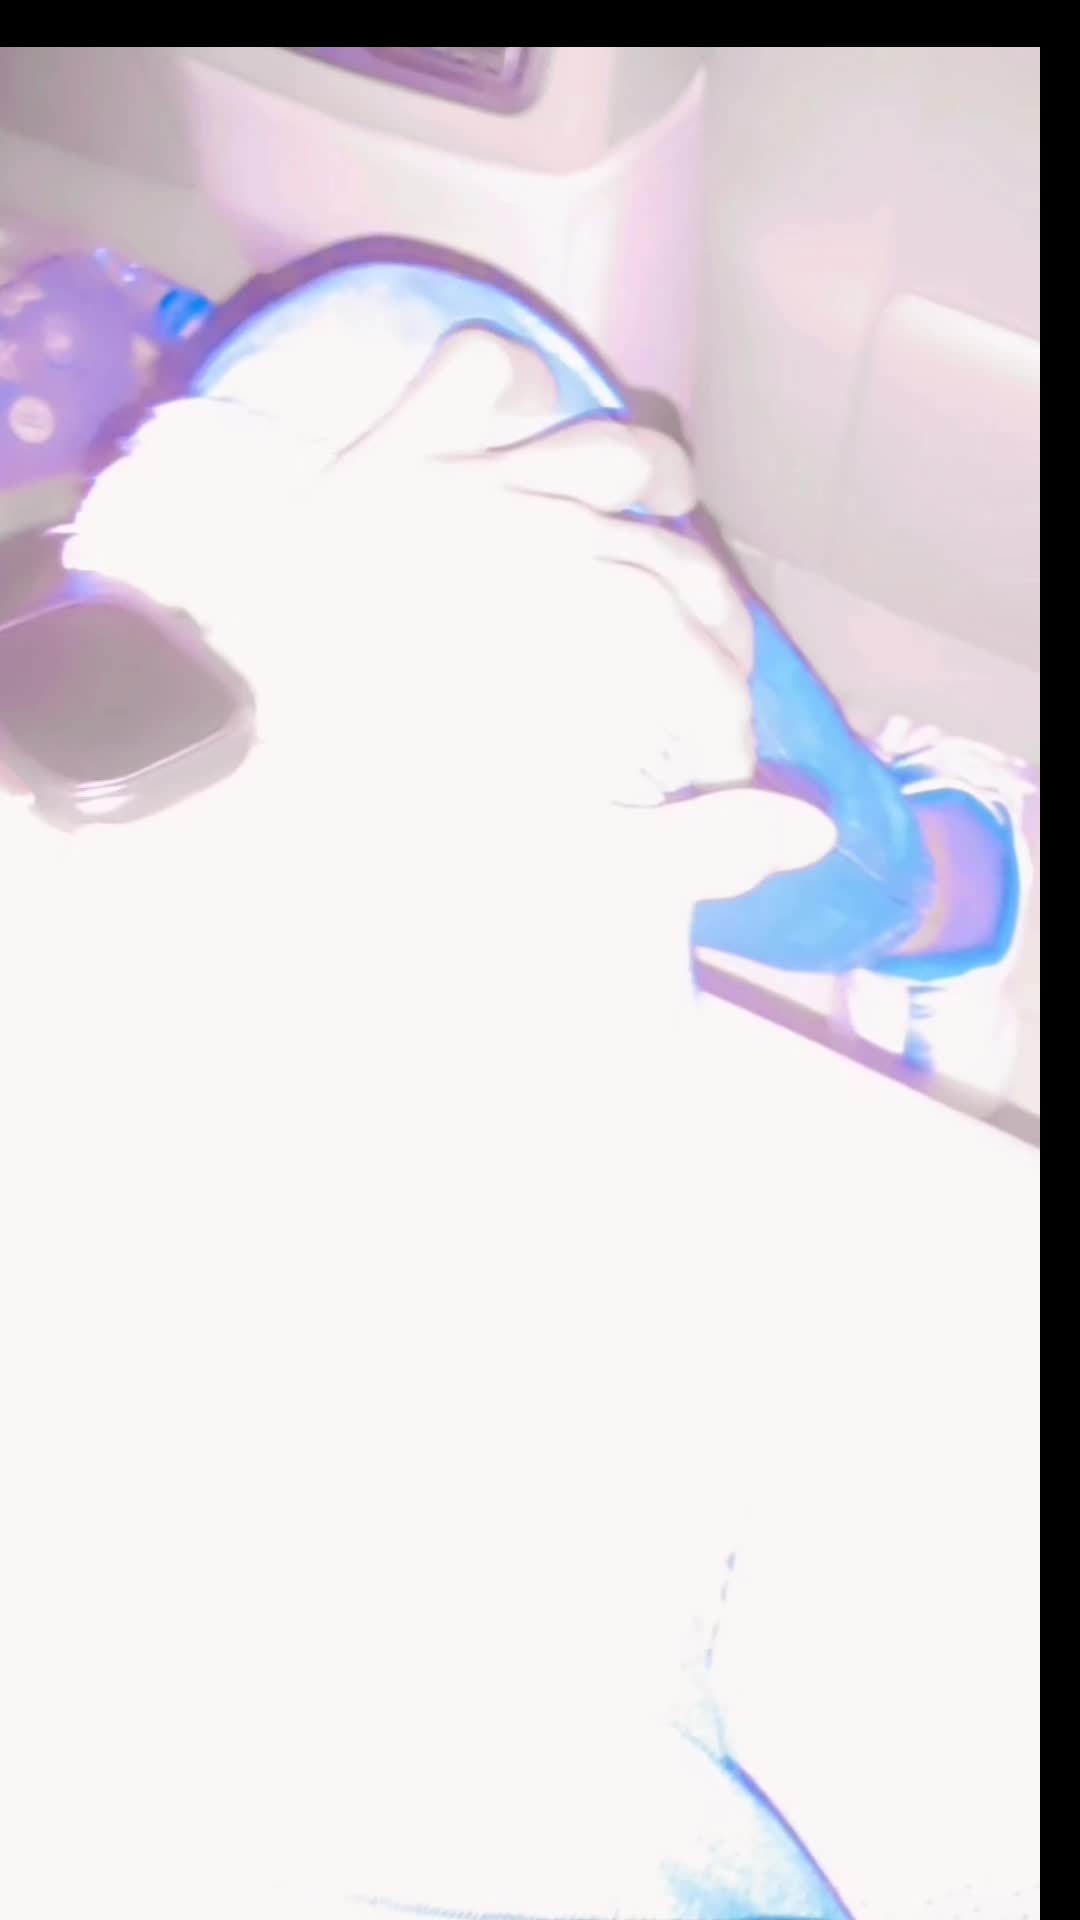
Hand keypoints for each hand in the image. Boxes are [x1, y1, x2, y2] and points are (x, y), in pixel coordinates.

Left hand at [62, 322, 835, 897]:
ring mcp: (469, 482)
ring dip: (654, 494)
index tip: (717, 769)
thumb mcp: (531, 853)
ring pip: (609, 446)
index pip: (704, 661)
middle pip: (675, 558)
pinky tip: (526, 432)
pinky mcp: (388, 456)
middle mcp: (550, 534)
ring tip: (656, 530)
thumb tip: (804, 827)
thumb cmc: (364, 813)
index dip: (729, 720)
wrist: (213, 755)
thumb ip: (676, 846)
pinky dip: (515, 388)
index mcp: (583, 631)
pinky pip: (475, 371)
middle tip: (697, 677)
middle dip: (710, 627)